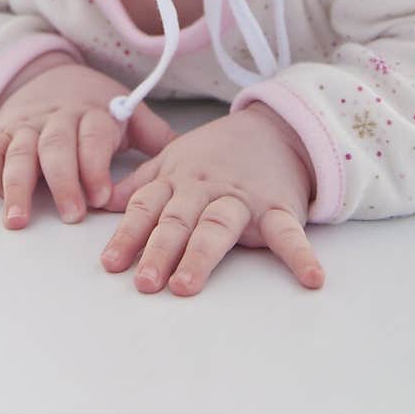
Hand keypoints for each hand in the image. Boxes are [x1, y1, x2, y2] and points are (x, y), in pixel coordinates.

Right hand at [0, 58, 177, 229]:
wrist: (48, 78)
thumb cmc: (94, 109)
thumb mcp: (126, 115)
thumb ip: (153, 136)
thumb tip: (189, 157)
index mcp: (93, 114)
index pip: (93, 136)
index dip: (96, 165)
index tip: (103, 196)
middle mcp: (57, 119)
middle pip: (56, 146)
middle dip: (63, 180)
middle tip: (72, 214)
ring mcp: (26, 127)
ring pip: (20, 151)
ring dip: (17, 185)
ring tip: (19, 219)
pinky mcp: (1, 134)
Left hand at [99, 103, 323, 295]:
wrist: (273, 128)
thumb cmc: (216, 153)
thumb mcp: (173, 159)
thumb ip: (140, 185)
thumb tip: (103, 205)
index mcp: (177, 180)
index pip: (146, 207)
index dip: (127, 235)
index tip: (111, 264)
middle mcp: (204, 189)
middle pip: (178, 220)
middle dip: (158, 250)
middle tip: (144, 282)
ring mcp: (242, 198)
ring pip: (218, 225)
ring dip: (201, 255)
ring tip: (186, 285)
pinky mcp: (277, 208)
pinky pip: (288, 233)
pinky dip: (300, 255)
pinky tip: (310, 278)